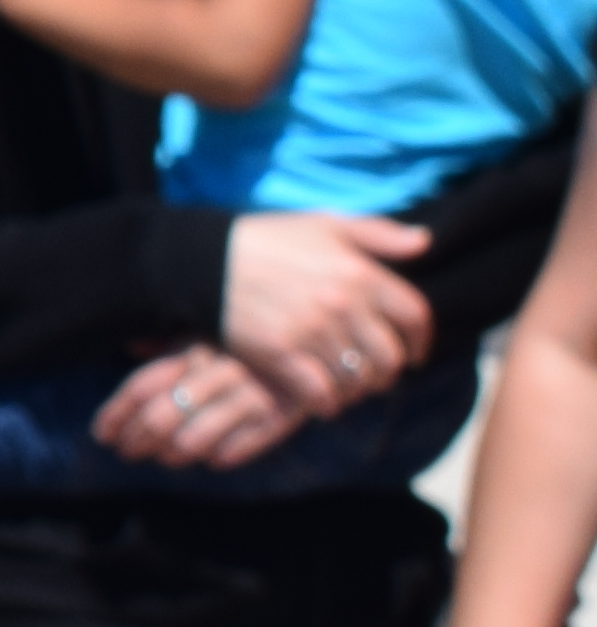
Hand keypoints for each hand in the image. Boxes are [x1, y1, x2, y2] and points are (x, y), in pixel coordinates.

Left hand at [90, 346, 309, 470]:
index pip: (140, 386)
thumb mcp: (210, 331)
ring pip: (195, 435)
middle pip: (160, 415)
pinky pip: (245, 442)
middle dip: (138, 440)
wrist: (323, 337)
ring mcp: (251, 390)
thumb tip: (130, 346)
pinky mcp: (284, 411)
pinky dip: (226, 453)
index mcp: (194, 347)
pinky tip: (214, 459)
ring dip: (174, 453)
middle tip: (128, 453)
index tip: (103, 435)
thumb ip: (171, 344)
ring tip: (166, 459)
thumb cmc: (252, 339)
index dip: (116, 415)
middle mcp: (218, 368)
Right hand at [221, 210, 431, 416]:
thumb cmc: (267, 240)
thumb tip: (424, 242)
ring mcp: (312, 332)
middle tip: (375, 376)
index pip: (414, 316)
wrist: (203, 261)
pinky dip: (326, 403)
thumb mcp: (325, 224)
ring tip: (346, 387)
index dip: (420, 340)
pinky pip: (321, 393)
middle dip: (388, 372)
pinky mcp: (281, 354)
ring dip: (356, 389)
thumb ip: (378, 232)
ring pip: (357, 379)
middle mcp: (343, 304)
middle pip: (390, 356)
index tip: (414, 353)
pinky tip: (320, 399)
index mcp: (360, 272)